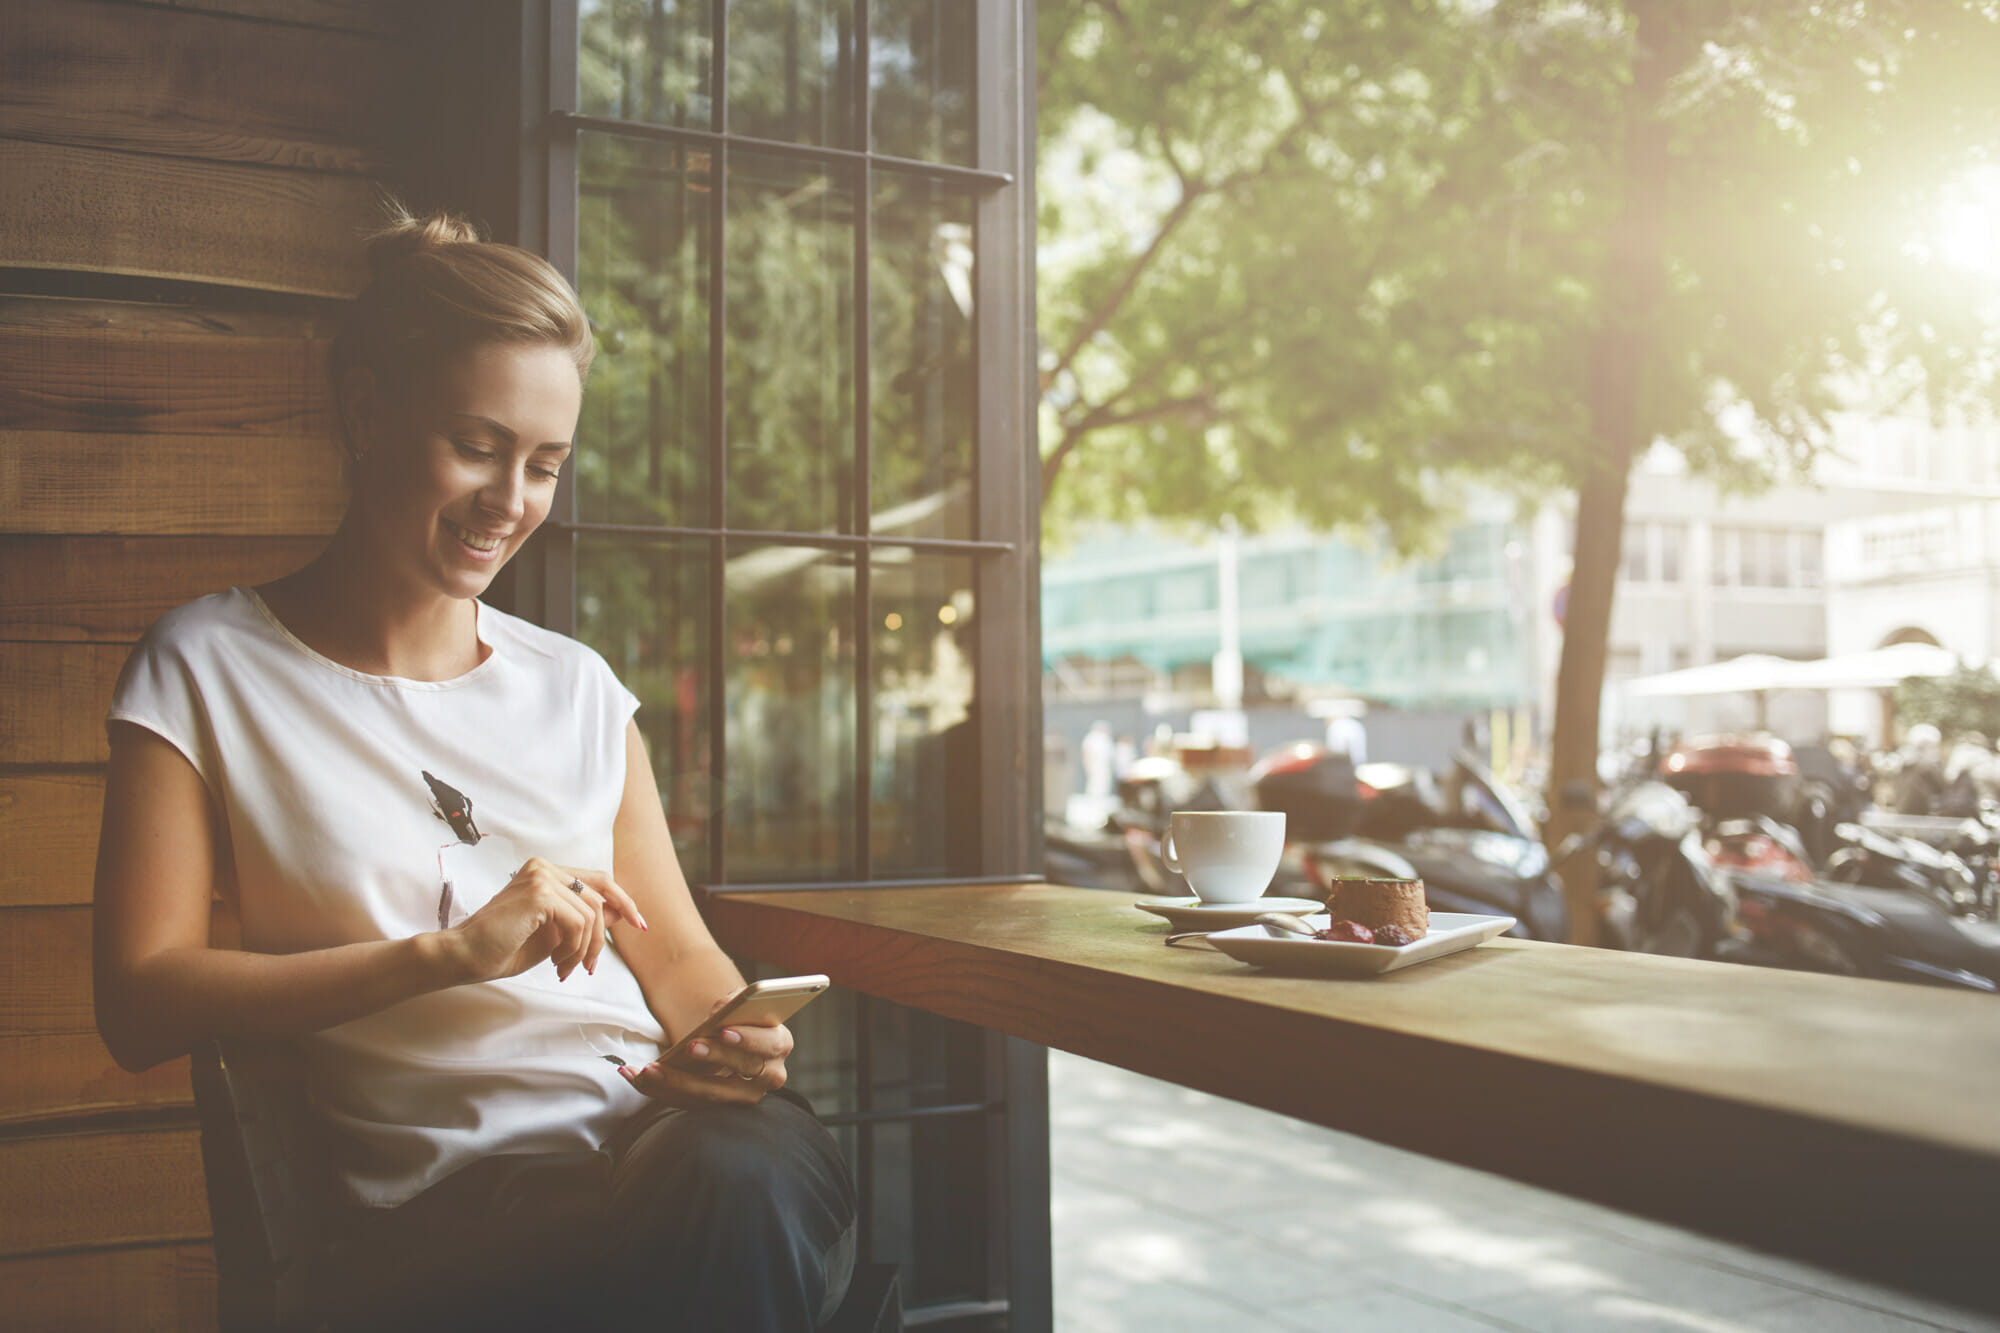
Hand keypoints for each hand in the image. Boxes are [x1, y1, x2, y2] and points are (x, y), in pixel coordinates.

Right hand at [438, 857, 648, 985]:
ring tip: (565, 969)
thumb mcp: (553, 935)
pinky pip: (578, 923)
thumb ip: (584, 920)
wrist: (463, 957)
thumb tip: (620, 912)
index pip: (598, 880)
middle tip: (591, 967)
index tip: (640, 924)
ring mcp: (540, 876)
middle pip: (600, 895)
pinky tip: (556, 965)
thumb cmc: (502, 949)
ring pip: (591, 913)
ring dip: (584, 949)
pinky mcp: (539, 893)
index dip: (623, 901)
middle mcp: (544, 867)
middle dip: (603, 936)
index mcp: (545, 872)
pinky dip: (574, 949)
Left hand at [619, 1002, 793, 1107]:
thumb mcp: (740, 1005)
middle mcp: (769, 1075)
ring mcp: (744, 1096)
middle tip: (688, 1047)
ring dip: (676, 1082)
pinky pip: (689, 1103)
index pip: (769, 1044)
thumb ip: (734, 1004)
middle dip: (713, 1058)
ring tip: (647, 1069)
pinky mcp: (718, 1107)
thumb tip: (719, 1012)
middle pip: (741, 1071)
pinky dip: (659, 1090)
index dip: (747, 1038)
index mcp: (778, 1043)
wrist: (734, 1039)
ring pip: (711, 1095)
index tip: (724, 1030)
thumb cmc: (739, 1017)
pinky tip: (633, 1075)